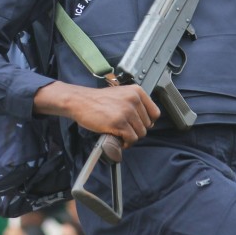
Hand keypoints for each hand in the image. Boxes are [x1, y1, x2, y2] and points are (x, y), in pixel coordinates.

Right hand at [36, 83, 158, 146]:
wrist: (80, 101)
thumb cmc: (97, 100)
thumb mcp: (121, 94)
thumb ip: (134, 103)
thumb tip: (146, 120)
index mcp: (136, 91)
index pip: (155, 113)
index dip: (147, 122)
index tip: (139, 125)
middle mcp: (134, 100)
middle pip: (147, 125)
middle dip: (136, 130)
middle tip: (126, 130)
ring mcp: (127, 111)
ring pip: (140, 133)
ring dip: (131, 137)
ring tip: (121, 135)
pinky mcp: (119, 123)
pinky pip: (131, 139)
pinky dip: (126, 143)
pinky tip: (118, 139)